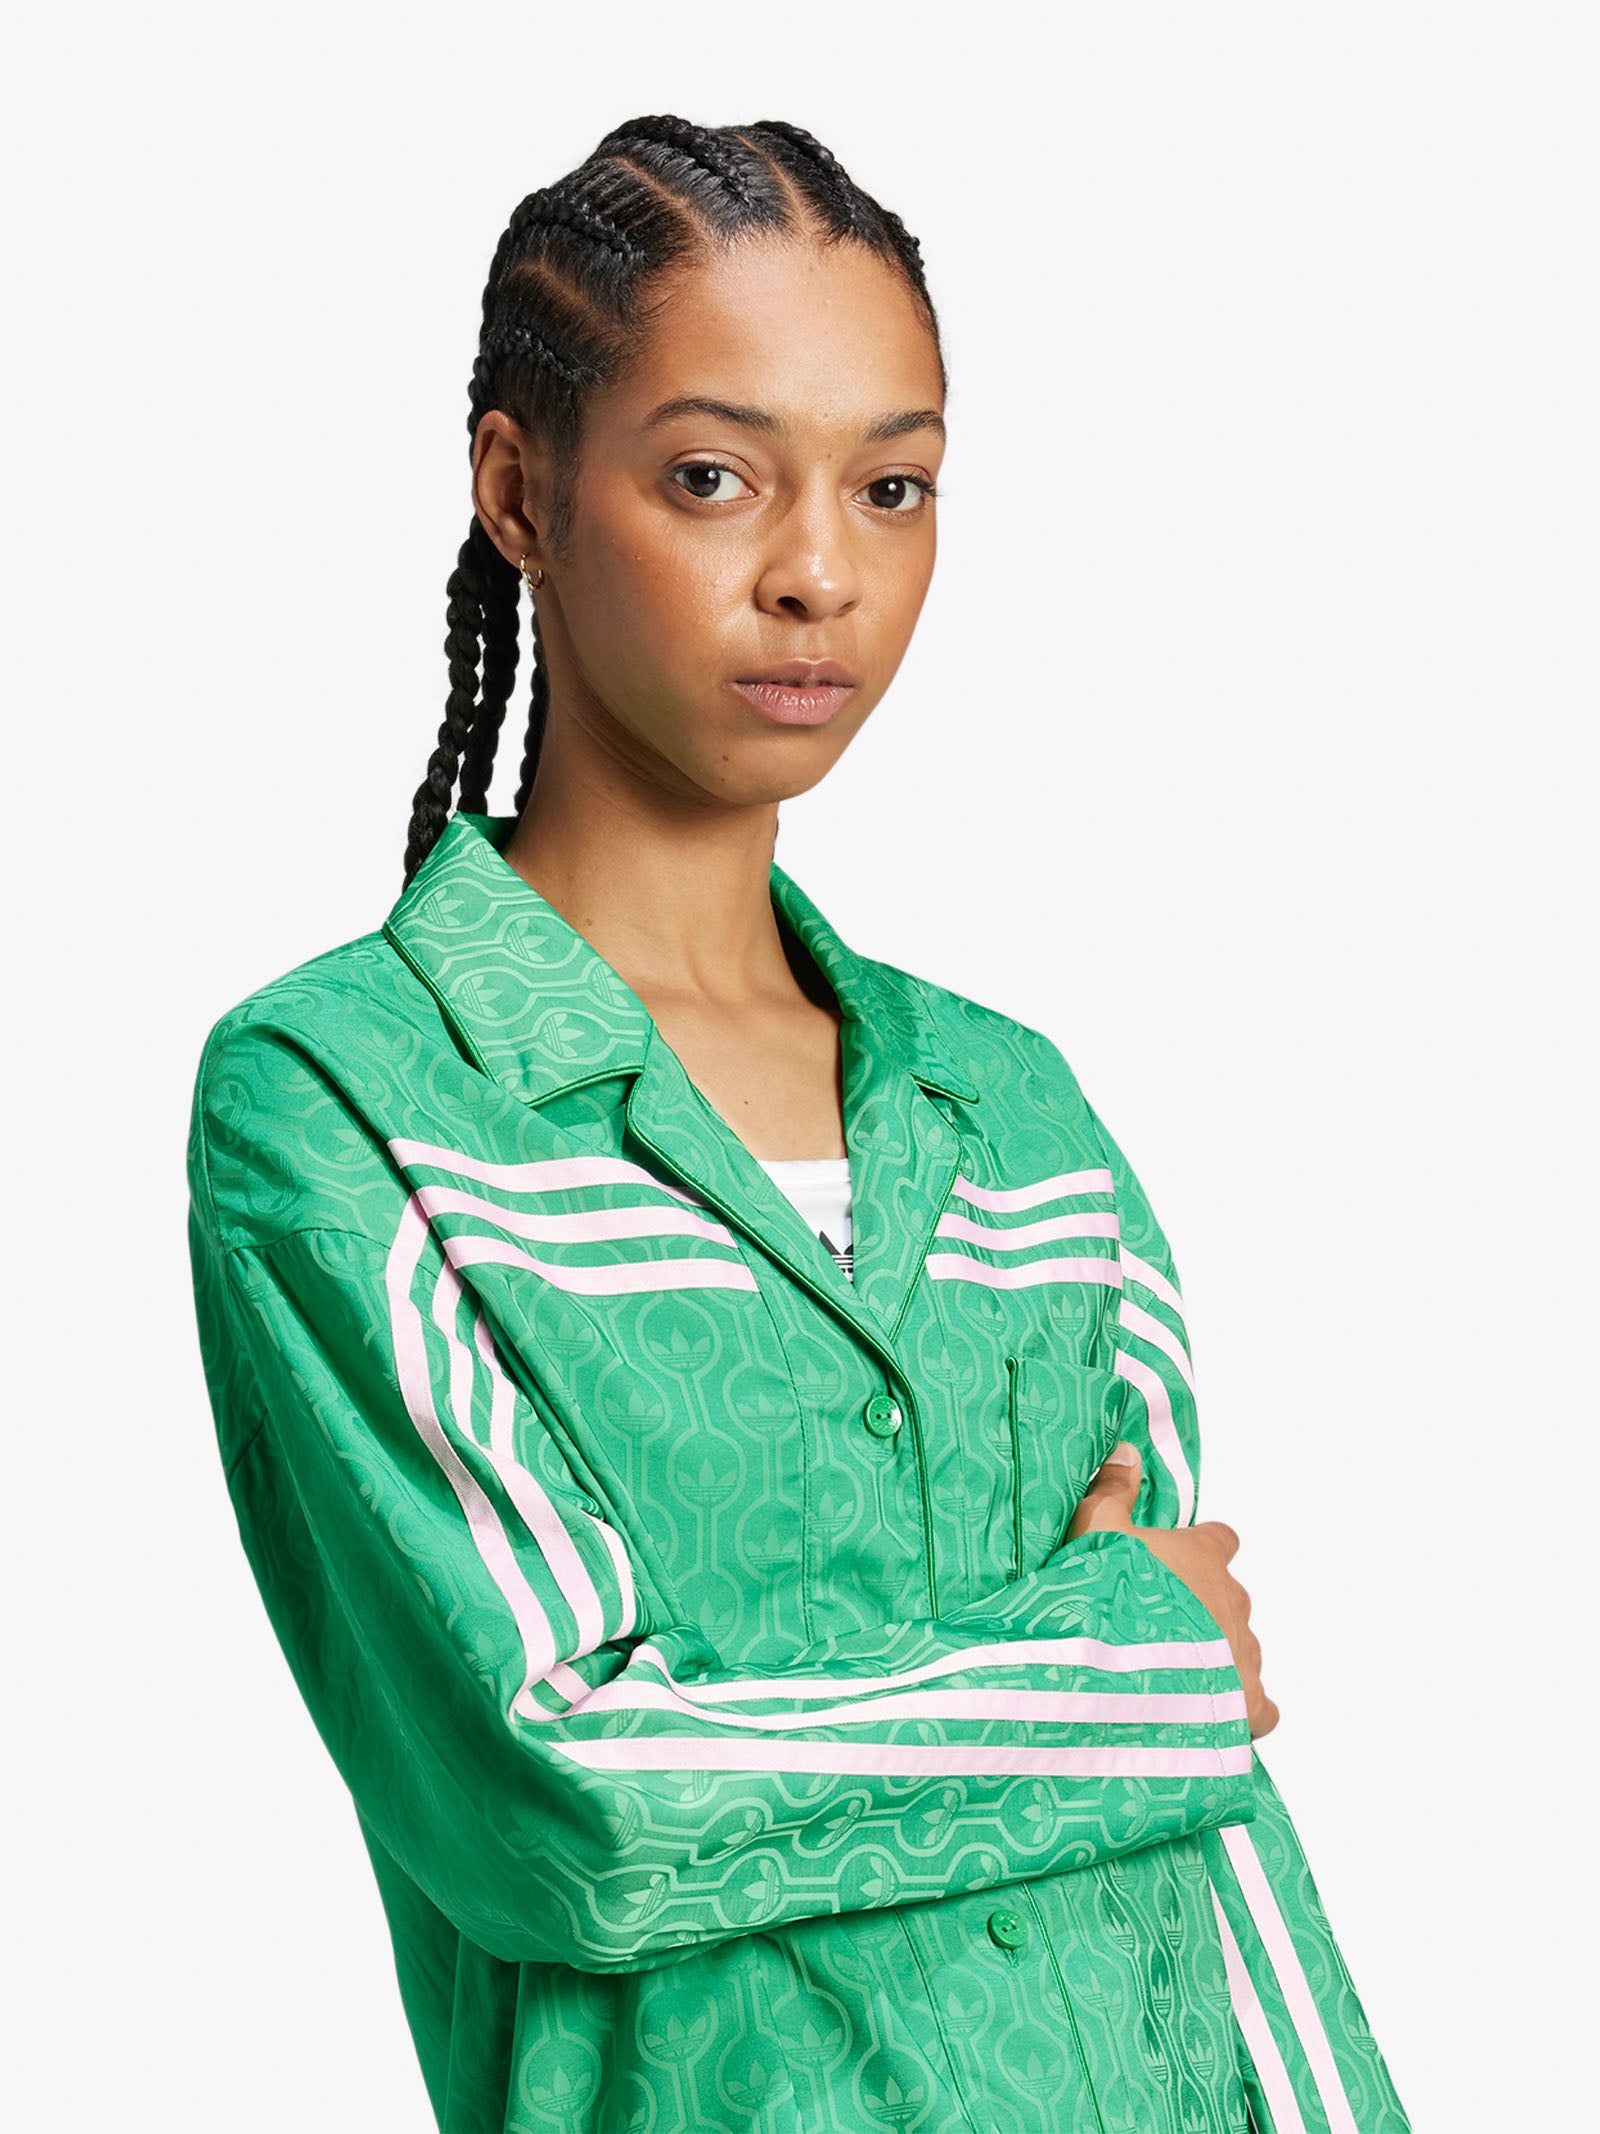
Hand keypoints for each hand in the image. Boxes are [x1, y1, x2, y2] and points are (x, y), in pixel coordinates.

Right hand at [1067, 1442, 1279, 1740]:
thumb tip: (1127, 1451)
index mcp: (1203, 1557)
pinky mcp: (1250, 1704)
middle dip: (1202, 1609)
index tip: (1178, 1560)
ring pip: (1242, 1648)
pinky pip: (1262, 1707)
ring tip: (1173, 1676)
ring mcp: (1246, 1653)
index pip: (1220, 1539)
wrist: (1126, 1674)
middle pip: (1229, 1597)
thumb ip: (1112, 1491)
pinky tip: (1214, 1715)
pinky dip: (1244, 1709)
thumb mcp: (1096, 1531)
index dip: (1202, 1548)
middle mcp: (1234, 1600)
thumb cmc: (1111, 1597)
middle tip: (1157, 1626)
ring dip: (1217, 1657)